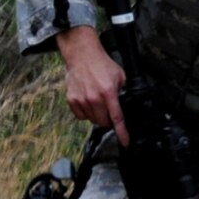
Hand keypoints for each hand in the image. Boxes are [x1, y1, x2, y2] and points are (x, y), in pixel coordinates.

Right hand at [56, 26, 127, 143]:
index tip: (125, 142)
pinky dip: (86, 113)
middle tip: (110, 111)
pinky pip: (81, 116)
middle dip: (109, 121)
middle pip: (104, 122)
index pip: (117, 118)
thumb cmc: (101, 64)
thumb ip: (123, 92)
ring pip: (92, 120)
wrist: (82, 56)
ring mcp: (82, 100)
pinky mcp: (72, 100)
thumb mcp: (120, 76)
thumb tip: (126, 104)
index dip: (122, 133)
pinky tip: (89, 102)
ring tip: (99, 102)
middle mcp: (94, 98)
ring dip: (98, 116)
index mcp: (109, 93)